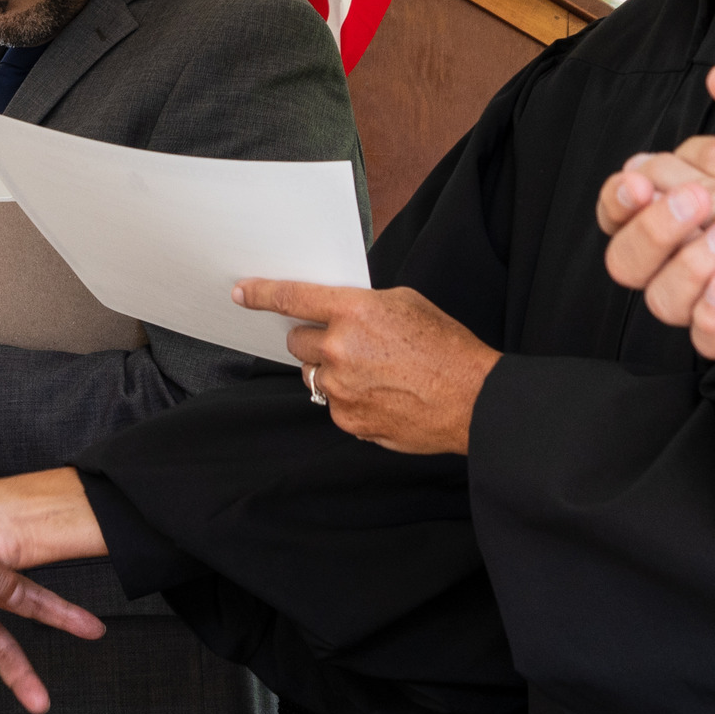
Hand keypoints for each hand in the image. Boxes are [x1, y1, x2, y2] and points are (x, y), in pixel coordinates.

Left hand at [231, 281, 499, 453]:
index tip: (241, 294)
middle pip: (297, 341)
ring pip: (313, 375)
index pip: (292, 298)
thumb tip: (335, 310)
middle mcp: (339, 349)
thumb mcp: (406, 303)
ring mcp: (340, 388)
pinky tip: (380, 394)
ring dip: (332, 372)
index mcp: (354, 311)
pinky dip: (348, 399)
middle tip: (348, 344)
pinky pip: (331, 404)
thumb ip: (361, 305)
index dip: (261, 295)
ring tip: (373, 372)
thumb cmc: (446, 347)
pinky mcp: (346, 420)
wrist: (473, 399)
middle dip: (316, 340)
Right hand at [599, 63, 714, 334]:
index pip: (635, 198)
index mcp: (714, 198)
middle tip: (687, 203)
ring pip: (659, 295)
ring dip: (681, 265)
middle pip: (630, 252)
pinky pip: (706, 337)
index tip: (645, 171)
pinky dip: (711, 313)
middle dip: (644, 227)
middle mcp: (709, 250)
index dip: (628, 190)